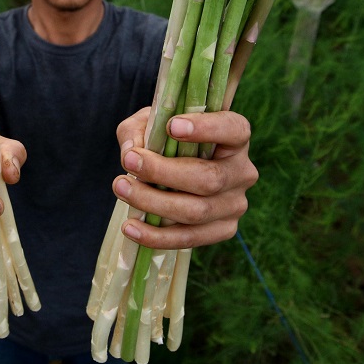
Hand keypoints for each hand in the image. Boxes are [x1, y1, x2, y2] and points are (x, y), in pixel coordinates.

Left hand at [111, 107, 257, 249]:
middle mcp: (242, 171)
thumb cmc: (165, 141)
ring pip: (196, 211)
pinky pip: (189, 238)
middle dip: (163, 172)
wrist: (173, 174)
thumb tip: (131, 152)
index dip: (206, 128)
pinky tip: (129, 226)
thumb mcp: (150, 124)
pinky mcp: (223, 230)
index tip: (172, 126)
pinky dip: (156, 235)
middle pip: (209, 178)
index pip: (232, 129)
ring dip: (153, 202)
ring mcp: (235, 204)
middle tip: (129, 161)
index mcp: (235, 137)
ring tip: (121, 187)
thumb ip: (137, 130)